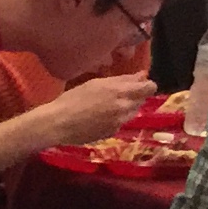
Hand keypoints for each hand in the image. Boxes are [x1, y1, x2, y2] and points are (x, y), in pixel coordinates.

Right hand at [43, 71, 157, 145]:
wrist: (57, 124)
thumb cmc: (72, 99)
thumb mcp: (96, 83)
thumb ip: (121, 79)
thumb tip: (141, 75)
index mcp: (121, 92)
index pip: (149, 88)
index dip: (145, 85)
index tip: (136, 84)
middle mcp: (124, 108)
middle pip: (141, 100)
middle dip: (133, 96)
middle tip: (116, 95)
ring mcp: (119, 122)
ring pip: (132, 112)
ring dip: (125, 108)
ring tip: (106, 107)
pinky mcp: (112, 133)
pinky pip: (120, 123)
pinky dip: (114, 119)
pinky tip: (98, 118)